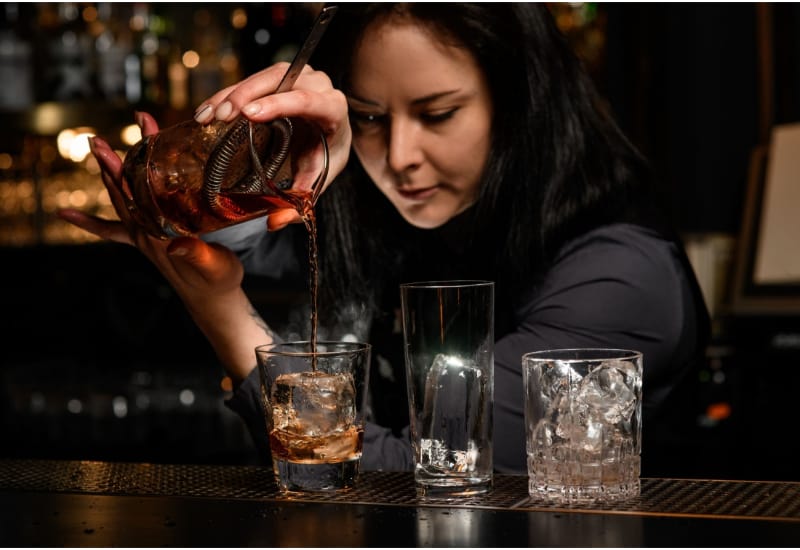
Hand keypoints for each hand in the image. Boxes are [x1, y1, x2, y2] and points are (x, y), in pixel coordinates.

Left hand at [58, 112, 270, 380]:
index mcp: (158, 234)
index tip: (130, 140)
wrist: (212, 301)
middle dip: (110, 163)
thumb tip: (177, 244)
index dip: (132, 165)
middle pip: (122, 192)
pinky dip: (89, 222)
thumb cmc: (218, 281)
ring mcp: (144, 237)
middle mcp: (145, 233)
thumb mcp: (214, 266)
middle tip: (97, 139)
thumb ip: (196, 254)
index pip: (139, 194)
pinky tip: (67, 214)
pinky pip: (113, 229)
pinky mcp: (148, 241)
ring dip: (110, 174)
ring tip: (99, 147)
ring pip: (121, 200)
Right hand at [194, 63, 351, 229]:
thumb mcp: (319, 177)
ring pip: (263, 77)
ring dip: (231, 94)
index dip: (278, 105)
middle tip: (221, 116)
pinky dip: (227, 94)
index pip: (306, 100)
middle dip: (246, 96)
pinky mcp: (279, 75)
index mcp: (333, 108)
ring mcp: (298, 75)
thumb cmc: (327, 153)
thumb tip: (275, 222)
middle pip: (280, 82)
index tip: (249, 114)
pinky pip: (252, 79)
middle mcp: (318, 84)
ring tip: (207, 116)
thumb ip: (302, 198)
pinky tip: (208, 110)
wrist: (332, 132)